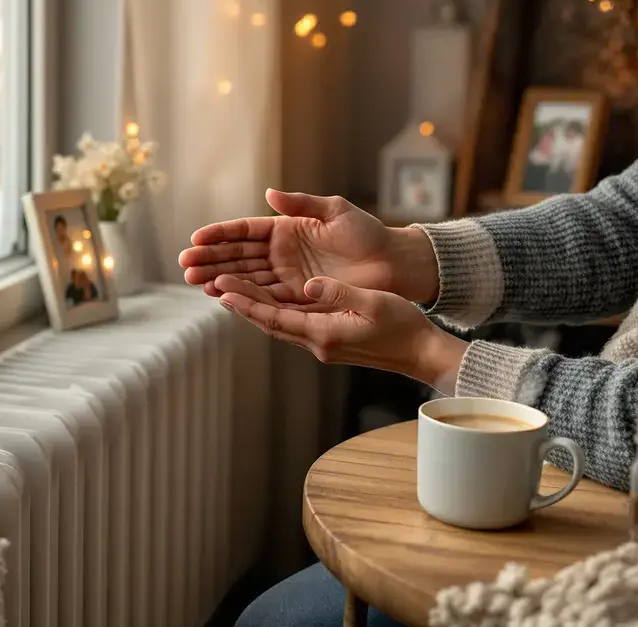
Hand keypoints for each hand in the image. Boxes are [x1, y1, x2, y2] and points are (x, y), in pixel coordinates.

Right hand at [178, 189, 438, 305]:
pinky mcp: (296, 296)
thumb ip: (302, 204)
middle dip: (210, 258)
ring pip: (245, 276)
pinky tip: (219, 293)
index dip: (220, 234)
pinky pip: (264, 295)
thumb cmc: (368, 233)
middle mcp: (281, 252)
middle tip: (185, 264)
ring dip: (218, 277)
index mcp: (286, 228)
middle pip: (238, 255)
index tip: (197, 238)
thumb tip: (269, 194)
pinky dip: (241, 294)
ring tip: (194, 280)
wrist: (393, 265)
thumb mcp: (336, 211)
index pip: (245, 231)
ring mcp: (286, 275)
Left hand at [215, 274, 468, 393]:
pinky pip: (292, 326)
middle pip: (270, 323)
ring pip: (279, 325)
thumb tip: (308, 285)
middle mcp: (318, 343)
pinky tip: (266, 302)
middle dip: (243, 305)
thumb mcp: (373, 301)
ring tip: (231, 292)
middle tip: (216, 285)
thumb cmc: (403, 325)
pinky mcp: (329, 342)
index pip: (276, 317)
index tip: (224, 290)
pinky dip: (274, 313)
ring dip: (255, 309)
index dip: (248, 304)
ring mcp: (322, 345)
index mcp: (325, 333)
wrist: (421, 353)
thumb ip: (339, 292)